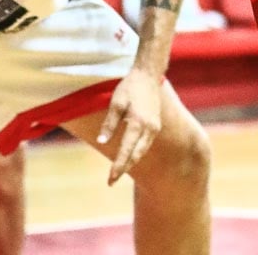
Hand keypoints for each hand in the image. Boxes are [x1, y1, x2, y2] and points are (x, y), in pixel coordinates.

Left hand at [97, 68, 161, 184]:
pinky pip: (145, 144)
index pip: (127, 150)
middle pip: (136, 155)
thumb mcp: (116, 102)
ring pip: (142, 150)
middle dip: (124, 168)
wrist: (149, 75)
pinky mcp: (156, 124)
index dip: (118, 166)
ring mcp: (154, 127)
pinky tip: (129, 156)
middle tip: (111, 182)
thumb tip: (102, 141)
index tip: (110, 180)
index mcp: (138, 123)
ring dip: (131, 161)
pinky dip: (137, 152)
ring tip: (118, 172)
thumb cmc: (130, 87)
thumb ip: (109, 123)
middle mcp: (149, 128)